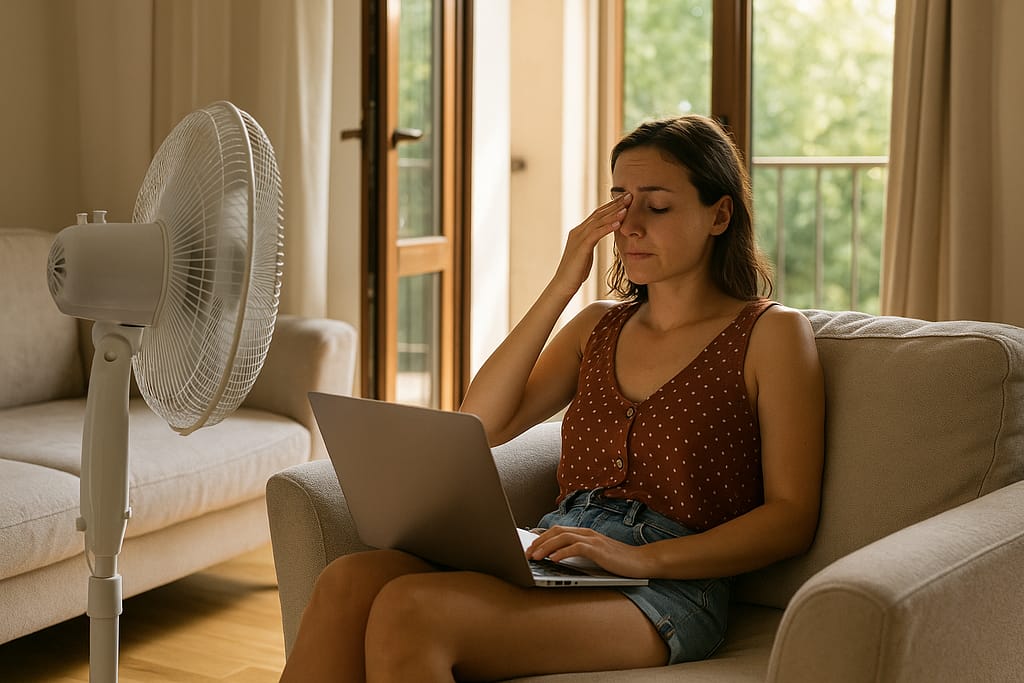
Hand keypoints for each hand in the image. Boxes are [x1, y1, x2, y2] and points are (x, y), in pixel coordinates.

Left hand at [526, 525, 649, 577]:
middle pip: (556, 531)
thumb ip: (580, 555)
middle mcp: (587, 533)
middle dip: (538, 542)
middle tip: (526, 554)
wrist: (642, 561)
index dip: (541, 537)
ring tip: (534, 557)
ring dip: (545, 547)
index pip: (557, 530)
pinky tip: (553, 560)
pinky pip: (575, 548)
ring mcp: (593, 539)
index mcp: (585, 533)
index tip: (529, 547)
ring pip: (562, 538)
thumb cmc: (619, 561)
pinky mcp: (598, 549)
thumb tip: (558, 560)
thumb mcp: (596, 556)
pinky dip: (562, 553)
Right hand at [550, 193, 631, 294]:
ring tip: (627, 206)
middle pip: (598, 213)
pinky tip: (619, 223)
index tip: (625, 200)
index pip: (597, 214)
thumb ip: (592, 242)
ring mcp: (578, 238)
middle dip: (614, 204)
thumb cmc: (575, 273)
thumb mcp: (586, 253)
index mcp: (579, 232)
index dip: (611, 206)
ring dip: (614, 213)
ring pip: (598, 221)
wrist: (563, 285)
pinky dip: (608, 227)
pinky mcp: (581, 247)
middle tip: (629, 195)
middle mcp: (578, 231)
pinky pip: (596, 234)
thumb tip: (601, 237)